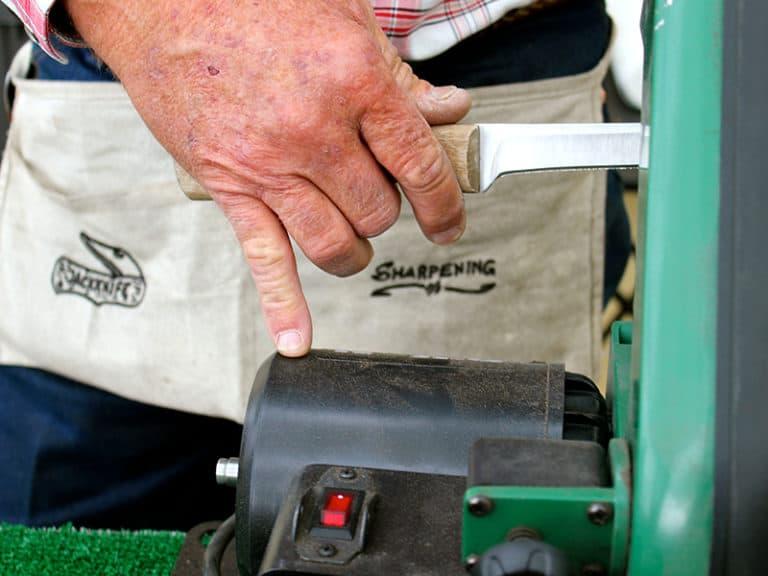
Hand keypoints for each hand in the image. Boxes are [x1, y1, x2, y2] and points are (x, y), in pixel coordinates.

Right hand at [64, 0, 470, 355]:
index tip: (450, 220)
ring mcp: (269, 166)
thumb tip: (449, 112)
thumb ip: (400, 78)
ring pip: (335, 243)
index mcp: (353, 82)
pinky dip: (283, 304)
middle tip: (381, 196)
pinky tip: (296, 337)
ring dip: (354, 250)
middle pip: (378, 211)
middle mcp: (314, 131)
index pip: (419, 164)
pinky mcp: (230, 188)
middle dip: (388, 211)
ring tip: (355, 239)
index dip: (445, 202)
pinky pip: (264, 258)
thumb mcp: (346, 21)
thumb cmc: (253, 2)